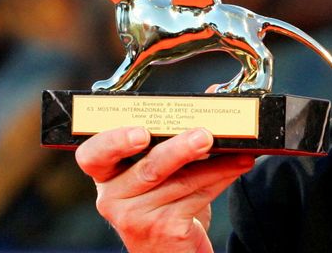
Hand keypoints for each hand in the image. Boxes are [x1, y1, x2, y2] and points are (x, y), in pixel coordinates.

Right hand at [76, 126, 255, 252]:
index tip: (141, 132)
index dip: (113, 142)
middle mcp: (113, 197)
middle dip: (179, 149)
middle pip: (148, 168)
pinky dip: (221, 178)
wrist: (170, 250)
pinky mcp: (164, 230)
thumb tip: (213, 93)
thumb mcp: (162, 167)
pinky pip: (197, 197)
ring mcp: (136, 218)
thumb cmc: (162, 201)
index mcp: (106, 173)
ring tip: (236, 150)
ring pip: (180, 182)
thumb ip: (178, 129)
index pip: (93, 154)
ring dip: (214, 163)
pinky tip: (238, 165)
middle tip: (204, 136)